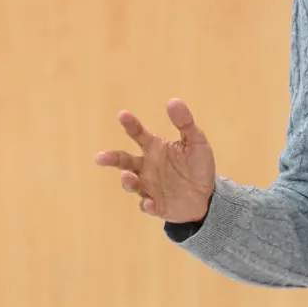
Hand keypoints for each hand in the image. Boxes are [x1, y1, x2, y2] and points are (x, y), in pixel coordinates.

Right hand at [95, 98, 216, 222]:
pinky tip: (150, 203)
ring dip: (128, 181)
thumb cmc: (198, 166)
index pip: (138, 134)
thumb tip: (173, 101)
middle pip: (124, 161)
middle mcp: (146, 167)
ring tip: (128, 176)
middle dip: (111, 158)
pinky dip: (147, 204)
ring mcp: (149, 187)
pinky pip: (148, 205)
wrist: (207, 196)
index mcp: (154, 148)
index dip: (130, 124)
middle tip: (100, 157)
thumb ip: (185, 123)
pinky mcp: (156, 205)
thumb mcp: (196, 142)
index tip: (122, 114)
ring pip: (132, 184)